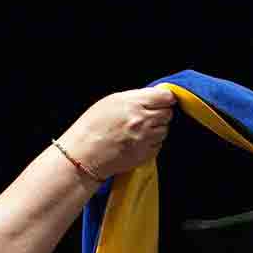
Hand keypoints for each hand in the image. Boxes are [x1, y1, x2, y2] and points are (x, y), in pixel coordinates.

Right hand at [56, 87, 175, 181]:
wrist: (84, 155)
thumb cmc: (91, 128)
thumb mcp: (110, 102)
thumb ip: (134, 99)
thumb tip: (152, 98)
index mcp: (132, 103)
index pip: (165, 97)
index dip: (165, 99)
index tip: (163, 101)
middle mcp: (142, 120)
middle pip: (168, 113)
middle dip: (161, 114)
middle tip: (148, 117)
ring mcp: (145, 138)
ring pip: (165, 130)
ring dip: (157, 129)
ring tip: (140, 130)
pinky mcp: (146, 154)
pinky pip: (159, 144)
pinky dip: (152, 142)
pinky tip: (137, 142)